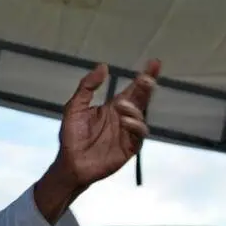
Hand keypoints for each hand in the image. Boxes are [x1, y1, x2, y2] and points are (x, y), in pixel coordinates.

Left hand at [55, 60, 160, 186]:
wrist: (70, 163)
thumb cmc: (72, 135)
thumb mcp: (75, 107)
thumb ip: (87, 87)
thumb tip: (103, 66)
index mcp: (114, 106)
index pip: (133, 89)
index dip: (145, 76)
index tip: (155, 62)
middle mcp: (125, 117)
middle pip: (141, 99)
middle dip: (146, 88)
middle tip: (146, 78)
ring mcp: (128, 132)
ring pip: (142, 116)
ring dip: (135, 109)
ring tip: (121, 105)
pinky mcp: (130, 147)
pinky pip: (139, 135)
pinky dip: (136, 126)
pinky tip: (125, 121)